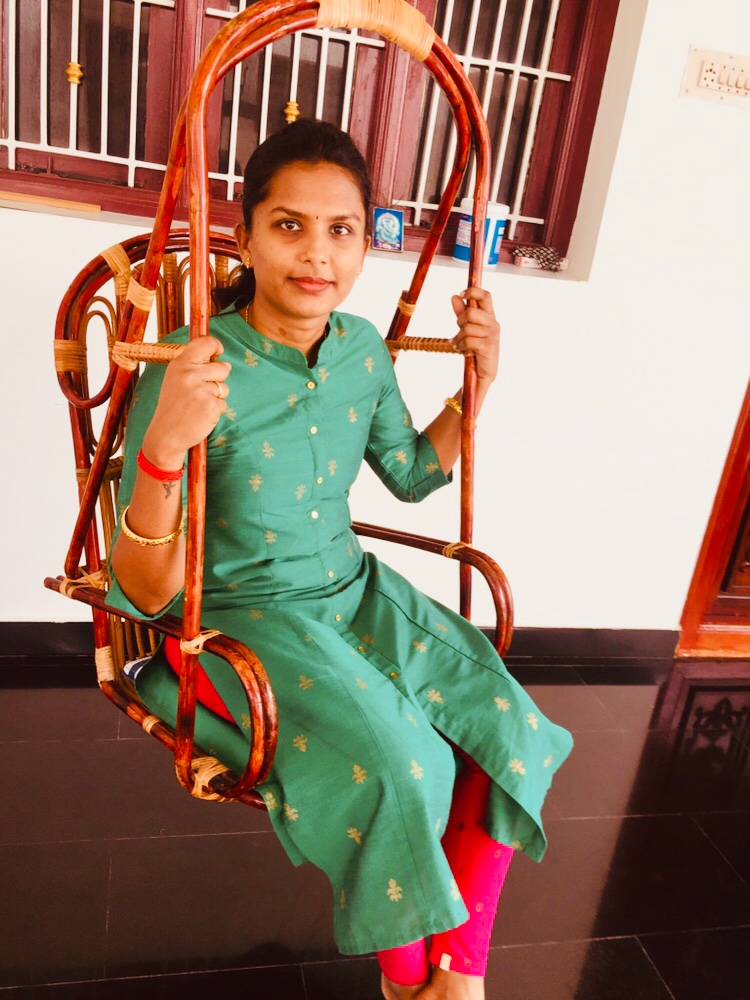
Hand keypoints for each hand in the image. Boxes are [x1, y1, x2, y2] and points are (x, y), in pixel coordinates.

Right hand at [142, 336, 230, 467]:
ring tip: (198, 404)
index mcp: (180, 364)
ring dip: (216, 396)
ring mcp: (201, 391)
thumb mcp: (176, 379)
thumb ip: (196, 367)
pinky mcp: (211, 406)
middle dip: (218, 379)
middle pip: (222, 368)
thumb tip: (227, 365)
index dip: (216, 346)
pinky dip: (215, 410)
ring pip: (224, 387)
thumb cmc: (173, 406)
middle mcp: (190, 374)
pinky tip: (200, 415)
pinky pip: (223, 404)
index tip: (217, 353)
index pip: (206, 343)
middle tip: (200, 391)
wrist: (166, 434)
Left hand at [451, 287, 499, 384]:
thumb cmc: (476, 348)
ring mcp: (492, 334)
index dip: (473, 292)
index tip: (461, 294)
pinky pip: (468, 340)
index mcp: (490, 316)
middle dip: (460, 321)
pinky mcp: (488, 345)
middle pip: (470, 312)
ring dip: (458, 337)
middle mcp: (493, 323)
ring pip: (467, 328)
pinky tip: (462, 350)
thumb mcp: (468, 328)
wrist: (484, 371)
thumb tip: (454, 297)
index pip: (486, 296)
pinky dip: (461, 345)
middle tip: (459, 331)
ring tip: (459, 344)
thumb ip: (461, 313)